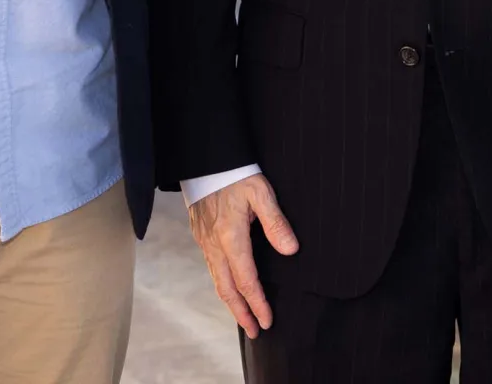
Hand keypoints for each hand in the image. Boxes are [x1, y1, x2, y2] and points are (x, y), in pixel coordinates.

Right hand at [187, 173, 298, 336]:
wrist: (206, 159)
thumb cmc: (235, 173)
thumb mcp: (261, 192)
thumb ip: (276, 222)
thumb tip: (290, 250)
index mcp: (231, 236)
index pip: (246, 279)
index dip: (257, 302)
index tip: (267, 320)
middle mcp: (215, 244)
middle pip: (227, 288)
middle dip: (242, 313)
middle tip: (255, 331)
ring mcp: (205, 241)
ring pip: (217, 280)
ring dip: (231, 302)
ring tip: (243, 317)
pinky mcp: (201, 235)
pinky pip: (211, 268)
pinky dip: (222, 285)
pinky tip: (229, 287)